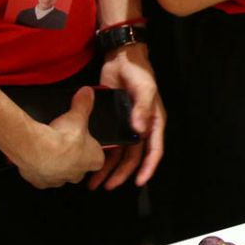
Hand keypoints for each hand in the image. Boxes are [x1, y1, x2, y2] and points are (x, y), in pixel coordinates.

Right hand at [15, 87, 106, 188]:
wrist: (36, 149)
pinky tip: (36, 156)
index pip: (98, 156)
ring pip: (60, 173)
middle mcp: (78, 174)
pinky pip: (42, 177)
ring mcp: (59, 180)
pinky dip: (39, 168)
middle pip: (79, 166)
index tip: (83, 138)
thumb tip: (87, 93)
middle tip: (64, 142)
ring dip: (55, 163)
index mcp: (94, 160)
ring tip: (49, 147)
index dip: (91, 147)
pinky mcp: (41, 182)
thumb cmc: (61, 138)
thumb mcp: (76, 115)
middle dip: (73, 157)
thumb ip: (84, 104)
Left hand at [95, 43, 164, 189]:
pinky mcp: (113, 122)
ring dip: (108, 169)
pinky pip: (108, 144)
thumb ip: (142, 108)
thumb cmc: (139, 73)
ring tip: (95, 183)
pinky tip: (90, 164)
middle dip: (121, 174)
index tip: (139, 182)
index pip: (154, 150)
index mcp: (154, 122)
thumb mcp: (144, 89)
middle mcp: (141, 128)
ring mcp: (127, 127)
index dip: (147, 168)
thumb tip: (140, 130)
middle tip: (108, 186)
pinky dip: (101, 155)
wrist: (121, 58)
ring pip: (119, 154)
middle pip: (133, 158)